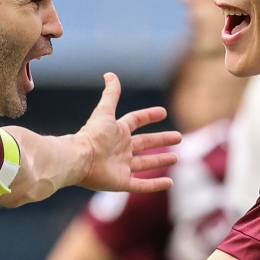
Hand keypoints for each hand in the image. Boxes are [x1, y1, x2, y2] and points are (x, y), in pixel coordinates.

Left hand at [75, 73, 179, 193]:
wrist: (80, 159)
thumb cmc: (92, 135)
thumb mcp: (105, 112)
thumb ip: (111, 94)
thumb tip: (110, 74)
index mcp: (117, 132)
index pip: (135, 121)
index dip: (148, 116)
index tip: (163, 112)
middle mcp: (120, 149)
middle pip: (145, 143)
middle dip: (161, 140)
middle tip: (179, 137)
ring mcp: (121, 166)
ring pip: (145, 164)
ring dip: (160, 161)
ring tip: (176, 158)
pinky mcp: (121, 182)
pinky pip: (142, 185)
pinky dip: (155, 184)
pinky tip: (170, 183)